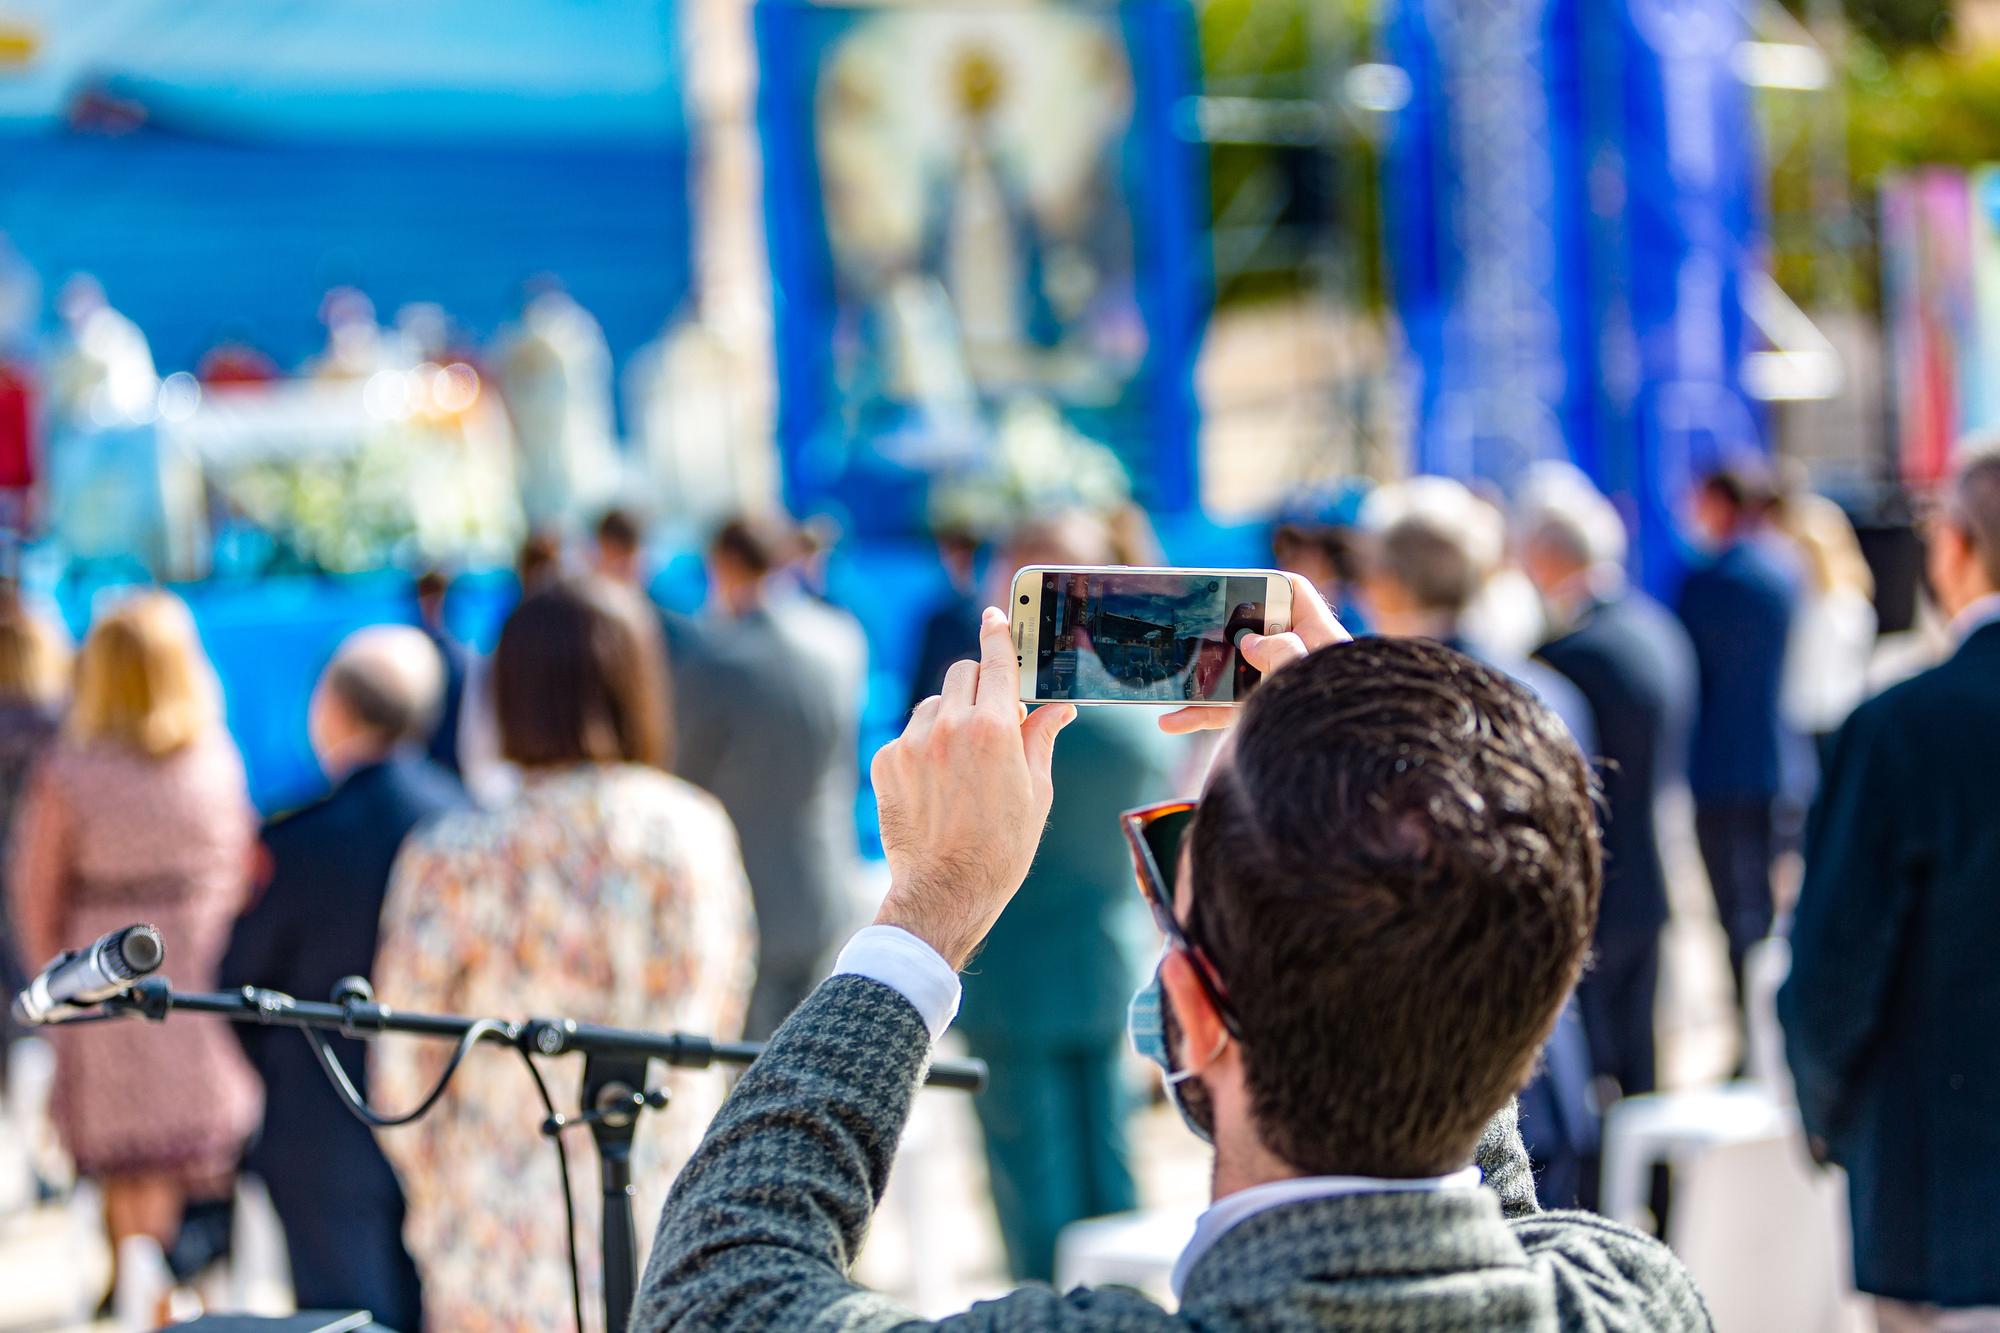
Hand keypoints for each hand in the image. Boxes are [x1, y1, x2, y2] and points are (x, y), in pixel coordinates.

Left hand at [871, 607, 1076, 969]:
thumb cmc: (1002, 848)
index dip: (998, 633)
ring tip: (963, 764)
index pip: (997, 660)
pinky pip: (909, 735)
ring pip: (935, 703)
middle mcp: (949, 726)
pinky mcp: (886, 761)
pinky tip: (936, 784)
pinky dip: (924, 748)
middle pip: (963, 673)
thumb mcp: (1036, 792)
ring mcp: (912, 742)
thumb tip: (1059, 709)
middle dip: (980, 686)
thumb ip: (1041, 739)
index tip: (995, 617)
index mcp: (994, 728)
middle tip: (993, 719)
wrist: (945, 892)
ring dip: (951, 717)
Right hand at [1157, 572, 1350, 734]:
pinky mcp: (1266, 717)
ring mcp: (1280, 689)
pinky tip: (1172, 721)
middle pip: (1255, 632)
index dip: (1268, 584)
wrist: (1348, 773)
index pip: (1295, 593)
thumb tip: (1248, 643)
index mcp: (1319, 636)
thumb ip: (1279, 649)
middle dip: (1221, 634)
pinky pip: (1228, 711)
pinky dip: (1200, 716)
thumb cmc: (1338, 715)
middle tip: (1192, 631)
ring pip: (1235, 674)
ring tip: (1171, 679)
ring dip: (1201, 679)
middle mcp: (1299, 659)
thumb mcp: (1305, 672)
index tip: (1237, 587)